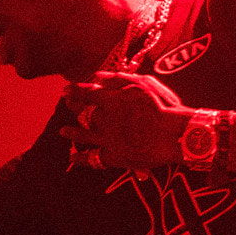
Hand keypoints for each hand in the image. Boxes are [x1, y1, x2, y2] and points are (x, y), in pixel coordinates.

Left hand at [61, 73, 187, 171]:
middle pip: (83, 112)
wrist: (173, 135)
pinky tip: (73, 157)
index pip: (88, 93)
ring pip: (83, 135)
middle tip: (67, 104)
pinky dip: (81, 158)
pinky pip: (92, 158)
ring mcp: (108, 138)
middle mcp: (105, 119)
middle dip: (74, 107)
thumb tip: (98, 76)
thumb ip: (119, 79)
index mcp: (112, 100)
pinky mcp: (114, 156)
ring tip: (62, 131)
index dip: (76, 91)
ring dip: (72, 132)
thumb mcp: (145, 84)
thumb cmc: (163, 107)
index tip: (66, 90)